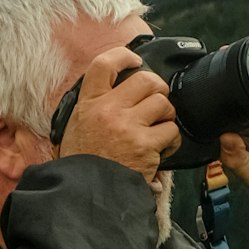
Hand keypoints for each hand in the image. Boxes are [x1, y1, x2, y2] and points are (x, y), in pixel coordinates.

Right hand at [56, 46, 180, 181]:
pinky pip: (171, 131)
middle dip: (158, 89)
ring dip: (166, 116)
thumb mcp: (77, 127)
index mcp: (89, 103)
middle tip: (156, 102)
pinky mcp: (145, 145)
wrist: (86, 193)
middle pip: (146, 79)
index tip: (134, 60)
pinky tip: (161, 150)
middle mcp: (108, 110)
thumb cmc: (83, 163)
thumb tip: (118, 92)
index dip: (124, 56)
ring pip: (163, 104)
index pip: (104, 65)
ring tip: (158, 130)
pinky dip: (171, 141)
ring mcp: (128, 126)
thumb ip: (95, 107)